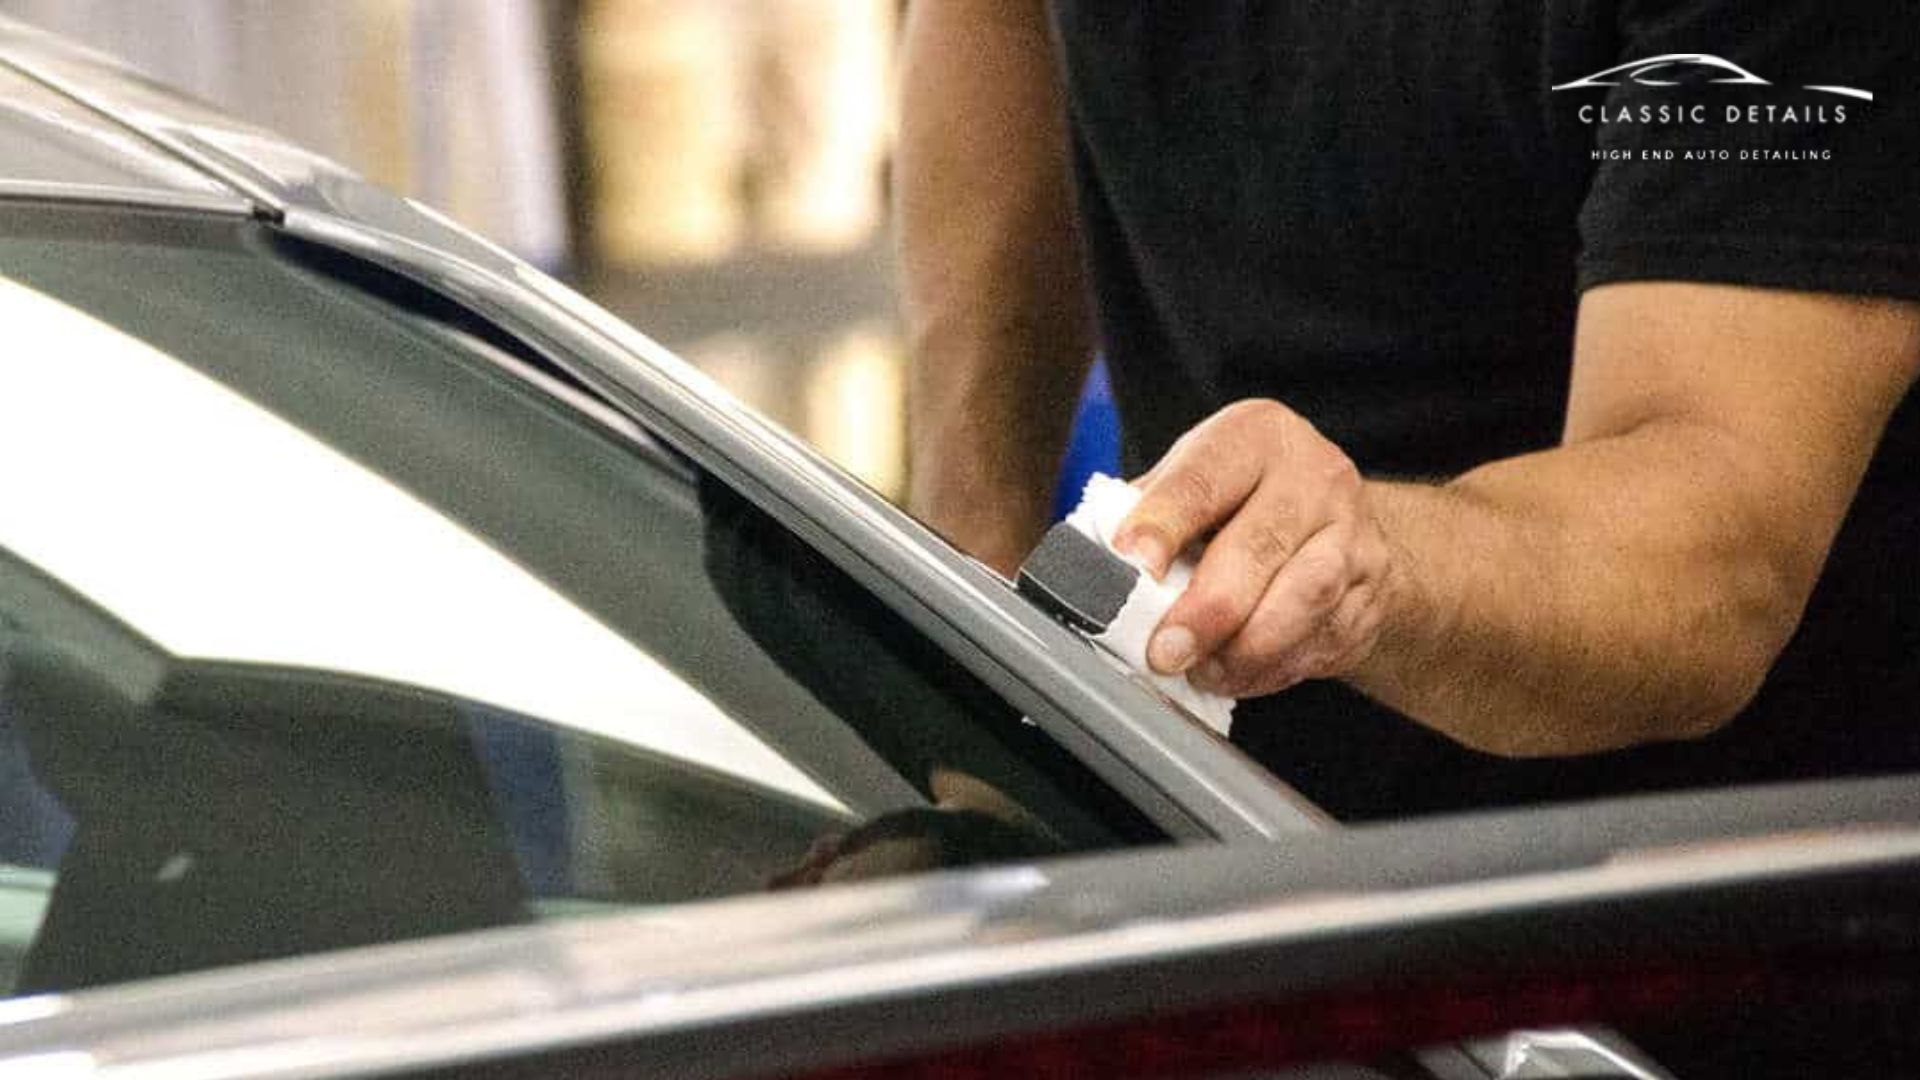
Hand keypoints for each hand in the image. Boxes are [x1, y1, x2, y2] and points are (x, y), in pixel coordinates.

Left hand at [1115, 400, 1396, 696]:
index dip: (1163, 522)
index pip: (1204, 479)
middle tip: (1164, 650)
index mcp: (1255, 437)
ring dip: (1247, 648)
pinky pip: (1326, 637)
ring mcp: (1354, 531)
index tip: (1130, 563)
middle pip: (1260, 545)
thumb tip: (1094, 569)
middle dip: (1207, 609)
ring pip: (1306, 596)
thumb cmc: (1244, 501)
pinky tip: (1240, 674)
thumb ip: (1150, 516)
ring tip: (1204, 671)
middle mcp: (1314, 475)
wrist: (1338, 521)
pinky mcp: (1376, 587)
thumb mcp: (1196, 481)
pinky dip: (1276, 667)